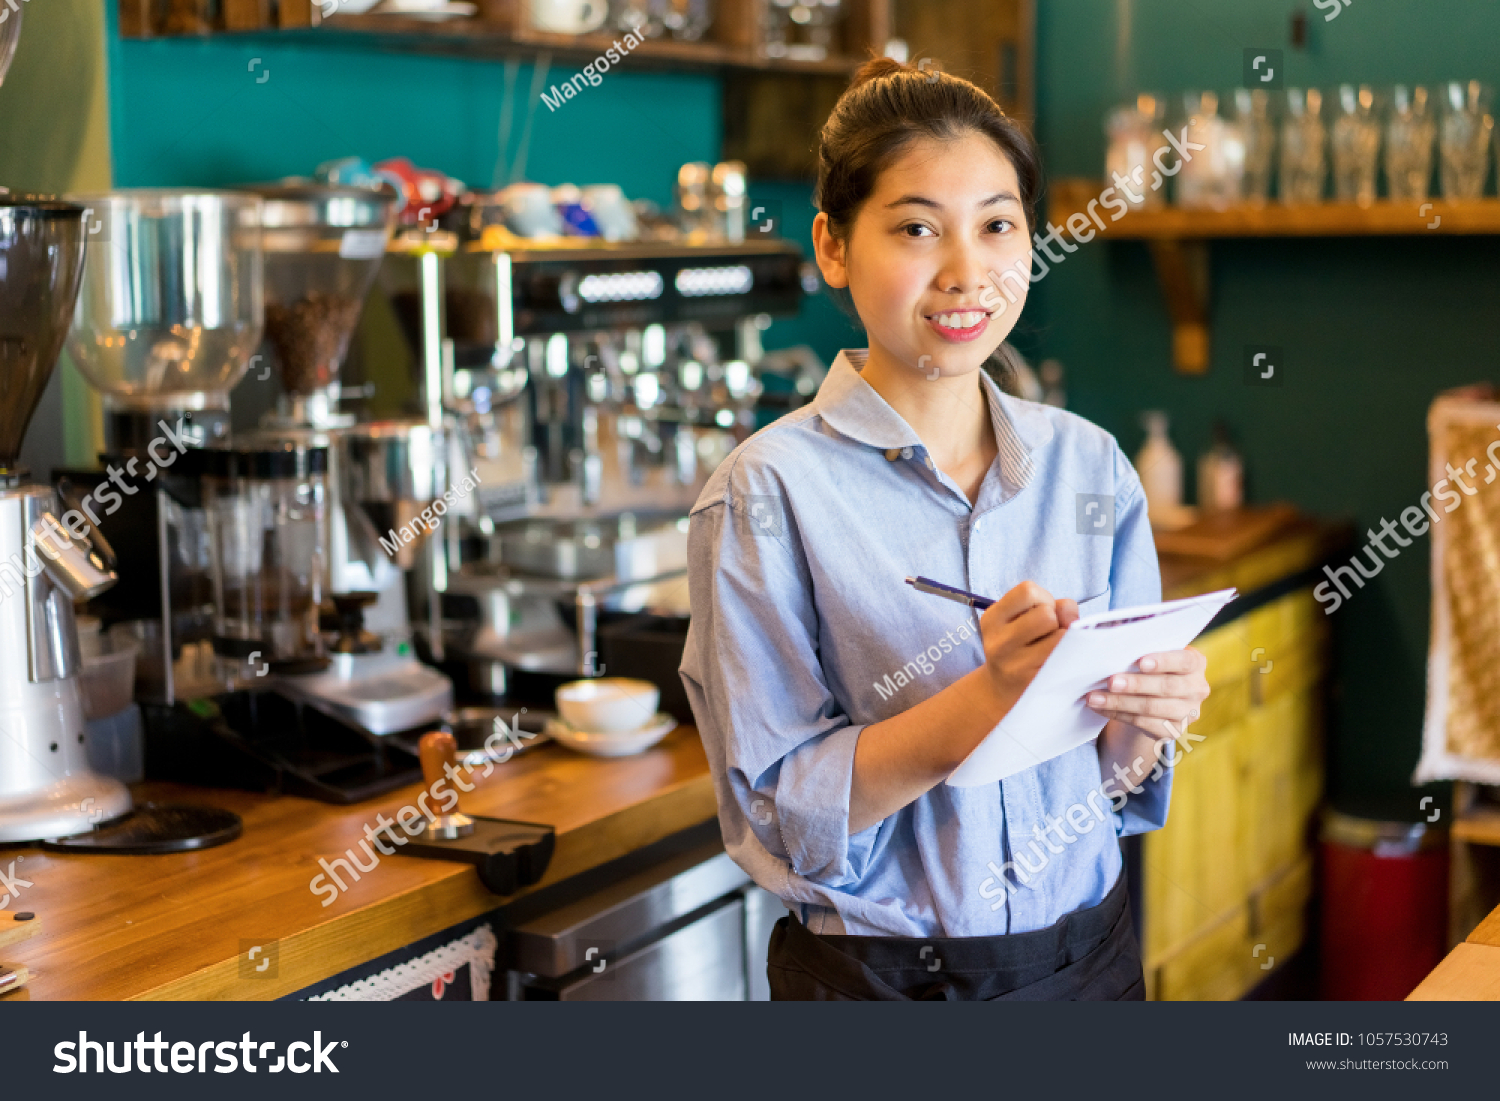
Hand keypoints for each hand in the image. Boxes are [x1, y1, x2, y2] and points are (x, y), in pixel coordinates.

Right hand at [977, 582, 1079, 712]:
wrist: (1002, 690)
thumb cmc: (1020, 646)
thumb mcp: (1023, 619)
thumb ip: (1053, 607)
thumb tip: (1072, 615)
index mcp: (992, 619)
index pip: (1028, 591)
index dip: (1042, 597)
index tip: (1039, 611)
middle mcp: (999, 642)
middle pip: (1046, 614)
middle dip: (1054, 620)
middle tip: (1047, 633)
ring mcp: (1015, 665)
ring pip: (1060, 637)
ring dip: (1063, 639)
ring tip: (1053, 647)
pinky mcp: (1034, 683)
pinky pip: (1066, 660)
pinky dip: (1069, 656)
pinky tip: (1059, 661)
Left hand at [1085, 646, 1209, 739]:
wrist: (1154, 698)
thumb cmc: (1149, 665)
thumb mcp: (1151, 651)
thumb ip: (1142, 641)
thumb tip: (1114, 629)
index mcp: (1195, 662)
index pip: (1184, 661)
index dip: (1164, 661)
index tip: (1140, 662)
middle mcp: (1197, 688)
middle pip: (1167, 687)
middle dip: (1136, 684)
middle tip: (1111, 681)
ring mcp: (1188, 712)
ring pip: (1151, 708)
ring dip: (1119, 702)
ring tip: (1094, 697)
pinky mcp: (1174, 731)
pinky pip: (1143, 723)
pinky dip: (1118, 714)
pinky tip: (1100, 707)